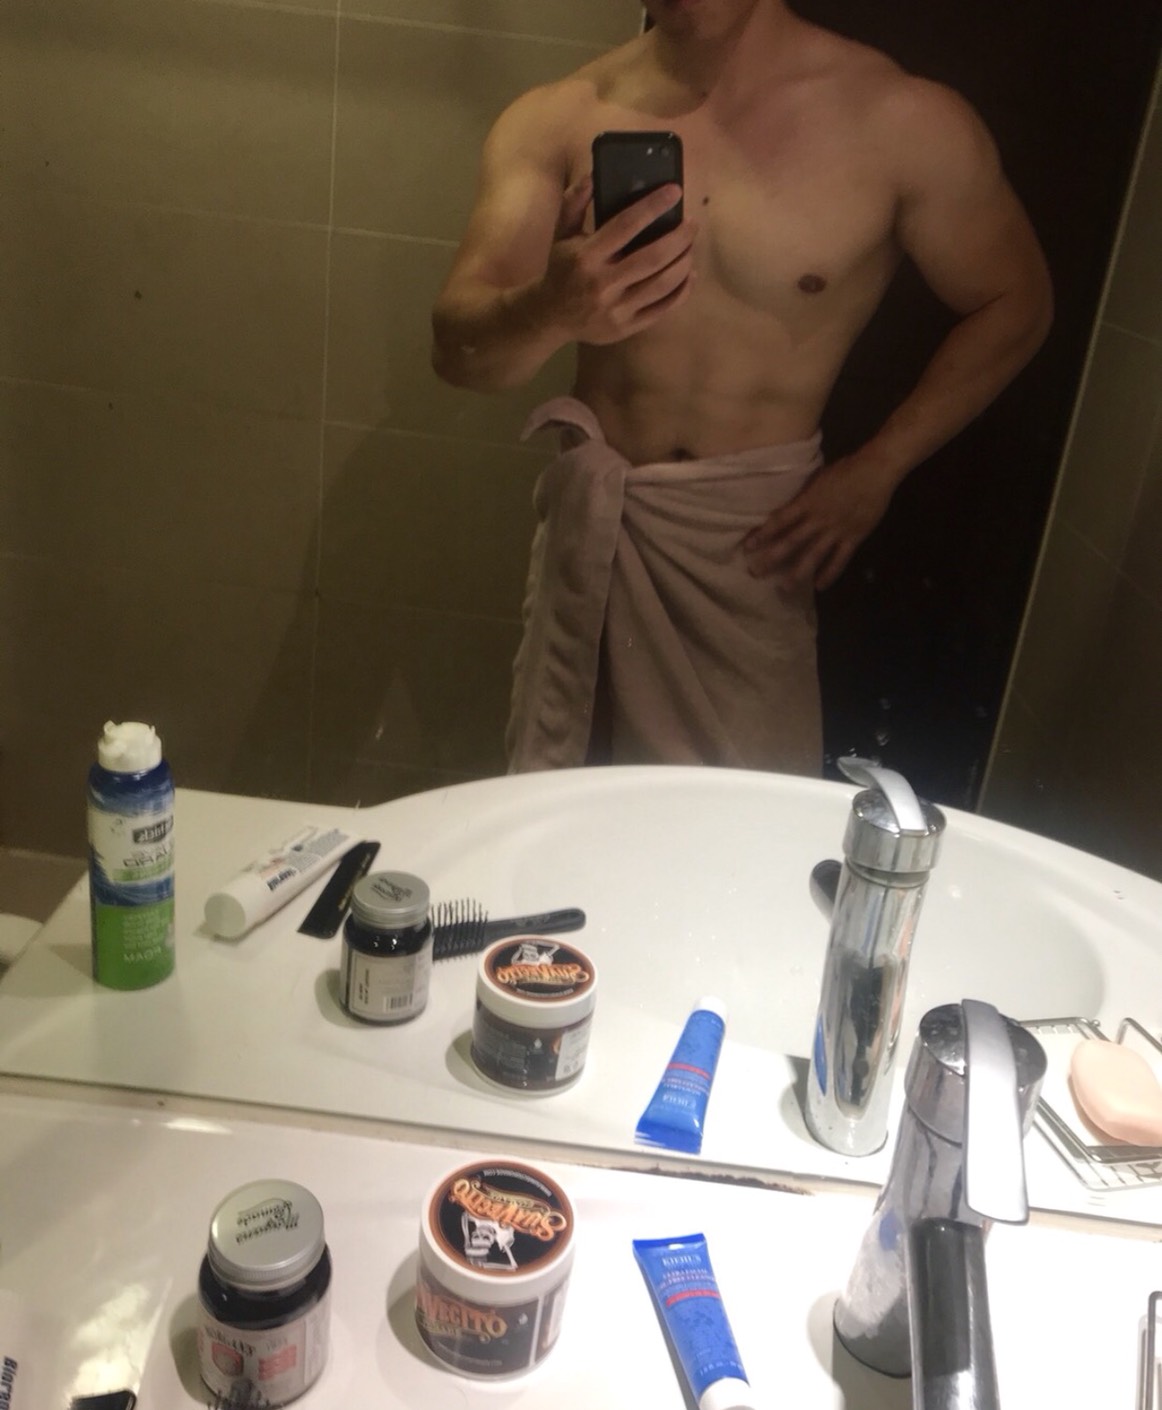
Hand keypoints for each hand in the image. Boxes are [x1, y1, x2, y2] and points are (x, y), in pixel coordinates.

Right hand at [537, 178, 695, 344]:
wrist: (551, 317)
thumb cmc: (561, 269)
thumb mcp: (561, 233)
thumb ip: (574, 202)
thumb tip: (595, 174)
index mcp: (587, 255)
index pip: (627, 225)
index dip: (654, 206)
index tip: (675, 192)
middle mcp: (604, 283)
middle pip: (653, 257)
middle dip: (680, 237)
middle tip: (692, 224)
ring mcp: (617, 309)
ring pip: (663, 284)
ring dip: (684, 262)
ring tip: (691, 247)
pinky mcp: (627, 327)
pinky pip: (663, 309)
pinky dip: (682, 291)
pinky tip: (689, 275)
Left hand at [742, 456, 896, 590]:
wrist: (875, 471)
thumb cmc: (845, 470)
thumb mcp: (818, 478)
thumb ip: (804, 495)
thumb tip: (788, 505)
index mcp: (808, 502)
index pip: (780, 520)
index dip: (763, 534)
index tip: (748, 547)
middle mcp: (818, 519)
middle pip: (791, 542)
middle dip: (773, 558)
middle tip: (756, 573)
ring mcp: (836, 530)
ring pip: (813, 555)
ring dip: (798, 572)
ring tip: (785, 588)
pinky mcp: (853, 537)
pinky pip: (840, 559)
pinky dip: (830, 573)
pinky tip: (819, 587)